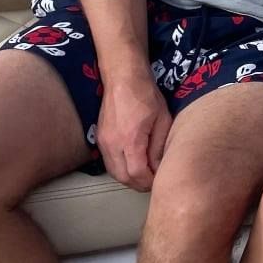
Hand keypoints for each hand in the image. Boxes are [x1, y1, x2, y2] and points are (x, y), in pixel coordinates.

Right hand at [95, 76, 170, 191]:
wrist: (122, 78)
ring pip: (114, 172)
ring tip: (144, 174)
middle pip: (123, 177)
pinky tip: (133, 164)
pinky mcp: (99, 139)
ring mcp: (103, 142)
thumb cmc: (146, 95)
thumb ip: (159, 146)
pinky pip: (108, 162)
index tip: (159, 180)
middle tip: (153, 181)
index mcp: (130, 139)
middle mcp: (112, 144)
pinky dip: (120, 169)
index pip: (137, 173)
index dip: (149, 181)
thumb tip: (160, 167)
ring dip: (129, 178)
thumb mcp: (162, 120)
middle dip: (139, 184)